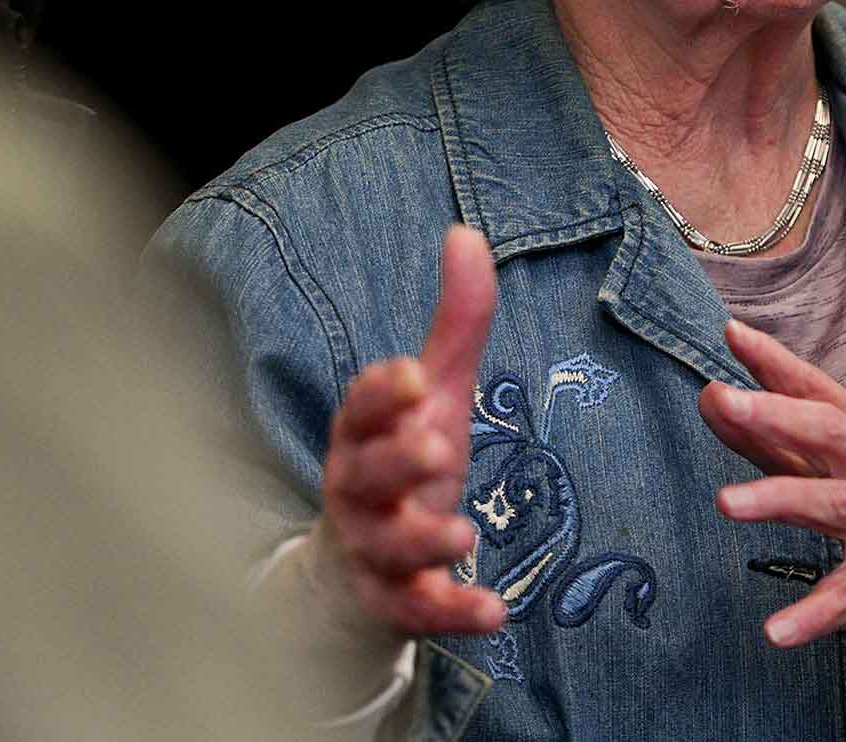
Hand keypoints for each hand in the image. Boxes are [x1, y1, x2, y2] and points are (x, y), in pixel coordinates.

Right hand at [311, 225, 506, 637]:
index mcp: (364, 433)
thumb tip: (466, 231)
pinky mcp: (394, 605)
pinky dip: (452, 614)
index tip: (411, 374)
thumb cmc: (400, 465)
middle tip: (438, 446)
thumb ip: (455, 322)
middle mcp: (359, 490)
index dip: (382, 391)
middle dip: (398, 460)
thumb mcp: (435, 394)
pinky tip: (494, 613)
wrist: (350, 575)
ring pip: (388, 546)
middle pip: (367, 474)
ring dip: (423, 539)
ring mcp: (373, 551)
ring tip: (463, 535)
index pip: (361, 406)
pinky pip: (419, 613)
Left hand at [699, 318, 845, 656]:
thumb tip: (712, 400)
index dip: (775, 361)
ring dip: (779, 499)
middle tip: (725, 401)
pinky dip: (815, 612)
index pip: (818, 389)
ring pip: (834, 503)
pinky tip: (776, 631)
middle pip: (828, 431)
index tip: (732, 332)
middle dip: (776, 414)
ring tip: (726, 503)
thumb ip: (779, 440)